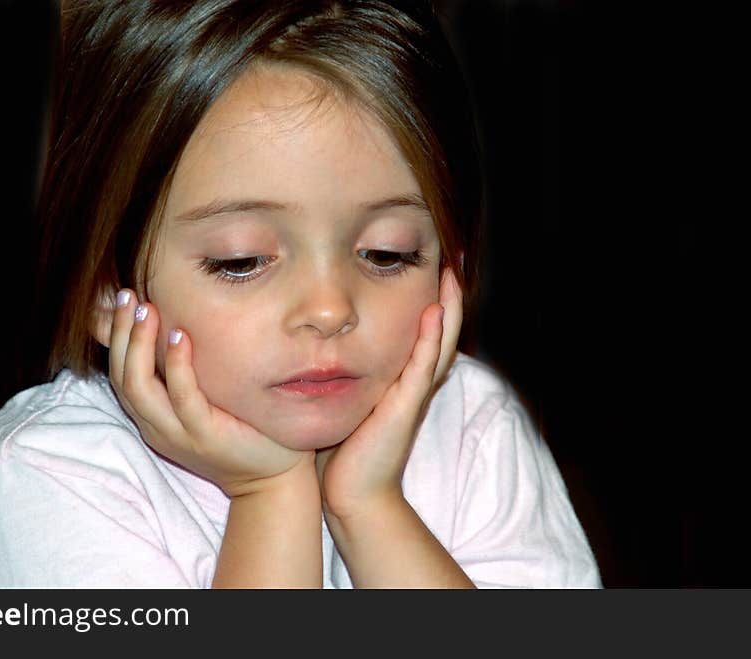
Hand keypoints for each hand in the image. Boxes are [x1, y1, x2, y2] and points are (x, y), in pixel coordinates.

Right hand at [108, 290, 313, 497]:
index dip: (115, 336)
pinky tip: (179, 336)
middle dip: (120, 333)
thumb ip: (189, 370)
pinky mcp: (205, 437)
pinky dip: (177, 366)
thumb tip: (179, 324)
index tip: (123, 298)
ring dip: (139, 345)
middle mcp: (158, 426)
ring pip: (140, 389)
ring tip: (146, 310)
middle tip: (127, 295)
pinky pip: (183, 399)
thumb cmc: (244, 429)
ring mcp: (179, 434)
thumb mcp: (208, 397)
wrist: (274, 478)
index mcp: (154, 417)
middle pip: (122, 377)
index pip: (120, 374)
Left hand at [316, 267, 462, 518]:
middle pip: (439, 332)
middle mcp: (411, 384)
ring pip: (438, 344)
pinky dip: (430, 339)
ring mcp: (411, 395)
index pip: (421, 334)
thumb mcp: (343, 401)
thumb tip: (315, 348)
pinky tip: (433, 312)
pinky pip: (421, 367)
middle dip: (448, 297)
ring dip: (448, 309)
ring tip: (453, 275)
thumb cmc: (341, 449)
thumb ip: (339, 375)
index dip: (429, 302)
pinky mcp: (404, 408)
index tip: (431, 267)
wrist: (350, 492)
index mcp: (399, 380)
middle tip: (455, 261)